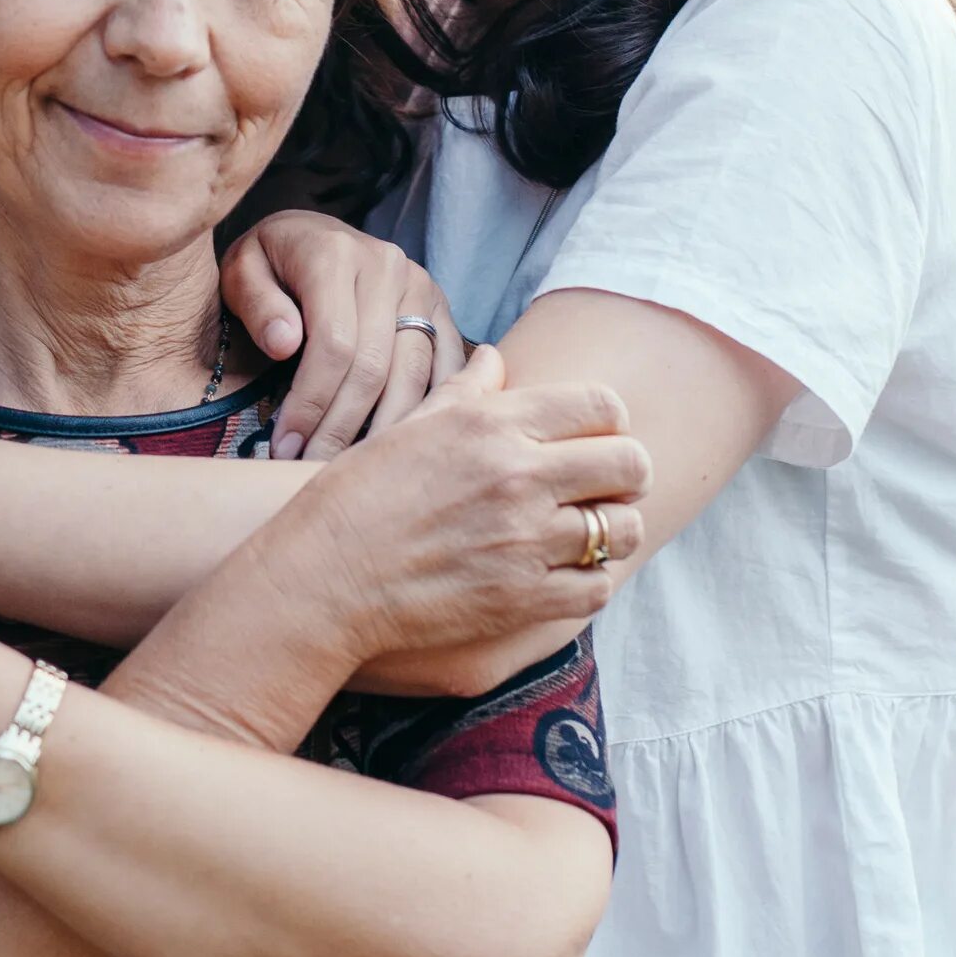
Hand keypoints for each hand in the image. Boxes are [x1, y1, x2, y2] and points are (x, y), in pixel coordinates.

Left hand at [219, 211, 467, 461]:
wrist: (310, 233)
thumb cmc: (270, 262)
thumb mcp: (242, 271)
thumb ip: (258, 305)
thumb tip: (285, 345)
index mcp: (336, 254)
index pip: (334, 344)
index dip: (311, 402)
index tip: (284, 445)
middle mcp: (388, 267)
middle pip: (375, 367)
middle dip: (341, 428)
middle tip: (311, 467)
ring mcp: (421, 287)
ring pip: (415, 375)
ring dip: (383, 430)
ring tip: (351, 467)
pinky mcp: (440, 308)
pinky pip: (446, 368)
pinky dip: (427, 410)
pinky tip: (400, 445)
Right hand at [255, 361, 652, 666]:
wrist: (324, 577)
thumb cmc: (359, 495)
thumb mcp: (411, 426)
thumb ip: (467, 390)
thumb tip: (496, 357)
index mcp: (493, 425)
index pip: (602, 406)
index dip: (612, 422)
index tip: (600, 439)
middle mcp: (518, 476)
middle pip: (630, 464)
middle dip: (628, 475)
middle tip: (608, 488)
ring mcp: (525, 541)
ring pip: (623, 530)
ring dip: (614, 531)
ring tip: (589, 534)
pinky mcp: (523, 599)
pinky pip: (597, 588)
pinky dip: (591, 581)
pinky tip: (566, 575)